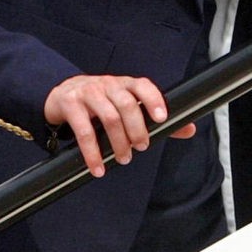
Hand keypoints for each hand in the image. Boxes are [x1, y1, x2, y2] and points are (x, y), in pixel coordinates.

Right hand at [44, 74, 194, 177]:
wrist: (62, 94)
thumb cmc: (100, 102)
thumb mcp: (126, 105)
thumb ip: (154, 118)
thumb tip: (189, 129)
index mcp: (124, 84)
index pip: (142, 86)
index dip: (153, 100)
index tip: (161, 118)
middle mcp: (107, 85)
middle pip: (126, 104)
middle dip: (137, 129)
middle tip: (142, 147)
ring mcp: (87, 92)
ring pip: (108, 117)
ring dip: (118, 143)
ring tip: (123, 159)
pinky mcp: (70, 104)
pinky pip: (83, 130)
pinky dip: (92, 152)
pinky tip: (97, 167)